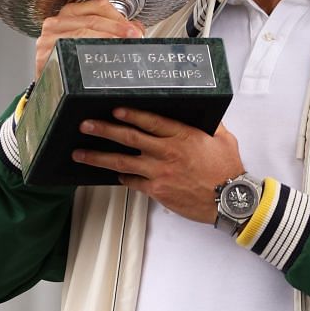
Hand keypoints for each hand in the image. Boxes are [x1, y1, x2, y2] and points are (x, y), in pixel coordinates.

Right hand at [35, 0, 142, 78]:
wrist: (52, 86)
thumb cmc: (71, 62)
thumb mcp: (92, 41)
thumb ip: (114, 31)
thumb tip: (136, 29)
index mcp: (70, 13)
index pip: (98, 6)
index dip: (119, 18)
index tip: (134, 30)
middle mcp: (57, 22)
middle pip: (93, 18)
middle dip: (117, 29)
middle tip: (133, 38)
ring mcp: (49, 38)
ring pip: (83, 32)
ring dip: (107, 39)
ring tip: (122, 48)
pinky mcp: (44, 54)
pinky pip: (70, 50)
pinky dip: (89, 52)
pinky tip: (102, 58)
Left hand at [71, 109, 243, 223]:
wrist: (230, 200)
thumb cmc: (228, 170)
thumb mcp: (224, 139)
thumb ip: (211, 125)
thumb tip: (206, 114)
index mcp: (182, 136)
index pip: (150, 121)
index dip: (130, 114)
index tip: (114, 110)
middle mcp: (167, 152)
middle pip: (128, 138)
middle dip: (104, 130)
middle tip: (85, 125)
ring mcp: (160, 172)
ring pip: (122, 162)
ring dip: (98, 157)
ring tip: (80, 154)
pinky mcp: (157, 191)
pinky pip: (133, 182)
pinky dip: (122, 177)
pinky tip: (114, 174)